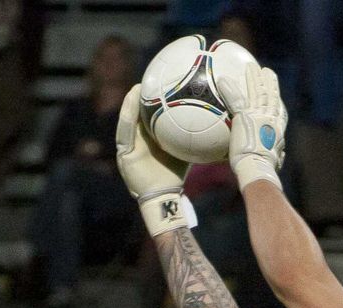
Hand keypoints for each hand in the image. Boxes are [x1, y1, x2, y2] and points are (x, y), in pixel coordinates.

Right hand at [114, 85, 188, 236]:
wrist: (164, 196)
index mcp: (150, 137)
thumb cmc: (177, 174)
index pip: (150, 113)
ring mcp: (129, 146)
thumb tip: (220, 116)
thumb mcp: (187, 149)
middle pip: (137, 113)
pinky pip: (124, 133)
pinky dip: (127, 117)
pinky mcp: (123, 154)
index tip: (160, 79)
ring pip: (128, 120)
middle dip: (141, 96)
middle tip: (149, 77)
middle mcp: (138, 139)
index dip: (152, 96)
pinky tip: (132, 102)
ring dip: (130, 103)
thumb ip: (195, 133)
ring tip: (137, 87)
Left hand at [227, 64, 286, 189]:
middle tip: (266, 71)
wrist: (258, 169)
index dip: (278, 100)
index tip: (276, 93)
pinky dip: (229, 89)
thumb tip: (280, 159)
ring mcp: (259, 115)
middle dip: (268, 82)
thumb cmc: (264, 171)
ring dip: (253, 78)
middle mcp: (271, 118)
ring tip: (251, 67)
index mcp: (277, 129)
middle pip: (270, 95)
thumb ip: (277, 157)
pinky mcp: (246, 117)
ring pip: (257, 92)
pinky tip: (223, 80)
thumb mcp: (274, 162)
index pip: (279, 111)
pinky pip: (236, 99)